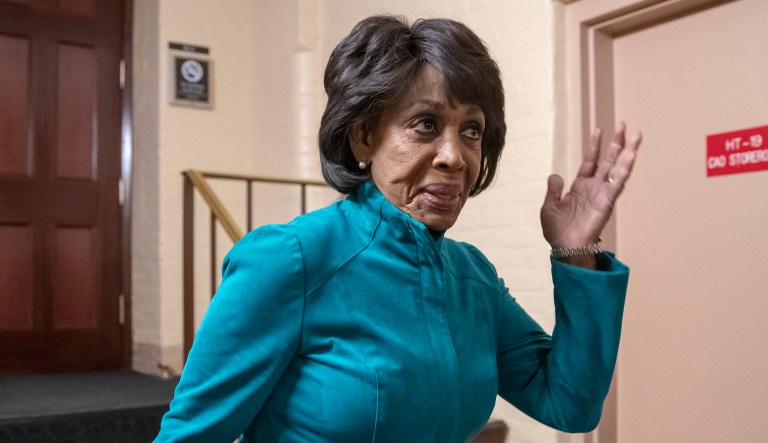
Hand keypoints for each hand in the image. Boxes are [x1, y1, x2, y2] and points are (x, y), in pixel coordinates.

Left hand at [540, 122, 641, 264]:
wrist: (565, 247)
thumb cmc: (558, 231)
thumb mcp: (549, 207)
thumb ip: (553, 190)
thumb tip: (555, 175)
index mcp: (580, 187)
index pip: (590, 161)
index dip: (595, 146)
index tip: (599, 129)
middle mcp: (594, 188)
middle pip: (609, 161)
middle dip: (617, 144)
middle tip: (625, 125)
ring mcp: (602, 193)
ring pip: (618, 169)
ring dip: (627, 153)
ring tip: (636, 136)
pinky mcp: (607, 201)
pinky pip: (617, 183)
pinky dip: (625, 169)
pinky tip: (631, 155)